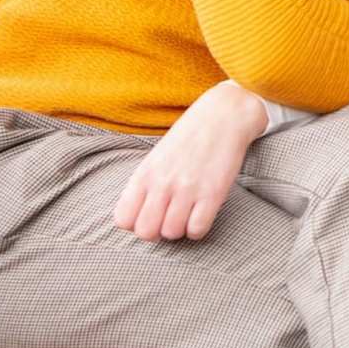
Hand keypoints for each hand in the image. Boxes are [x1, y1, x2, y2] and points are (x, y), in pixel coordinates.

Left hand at [114, 80, 267, 241]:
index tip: (150, 213)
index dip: (136, 222)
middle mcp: (162, 182)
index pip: (123, 219)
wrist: (225, 114)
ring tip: (188, 212)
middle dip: (157, 231)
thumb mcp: (158, 155)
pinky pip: (197, 230)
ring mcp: (188, 188)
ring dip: (180, 228)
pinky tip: (202, 213)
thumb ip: (145, 184)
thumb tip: (136, 217)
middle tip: (169, 217)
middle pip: (146, 232)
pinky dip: (198, 228)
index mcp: (145, 172)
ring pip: (172, 233)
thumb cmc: (190, 136)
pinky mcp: (213, 193)